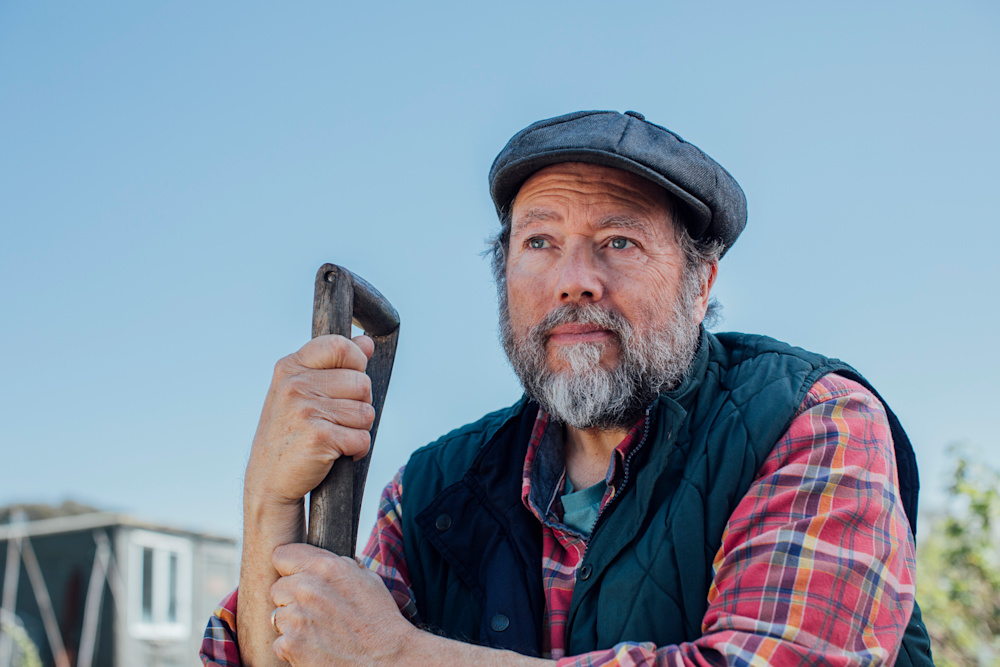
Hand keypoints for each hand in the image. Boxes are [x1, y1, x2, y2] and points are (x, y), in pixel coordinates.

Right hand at [245, 334, 375, 510]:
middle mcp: (295, 385)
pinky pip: (363, 438)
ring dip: (358, 430)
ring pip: (366, 412)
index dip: (355, 362)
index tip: (346, 380)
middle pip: (362, 382)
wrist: (268, 482)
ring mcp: (305, 410)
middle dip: (360, 405)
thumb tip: (365, 342)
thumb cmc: (289, 434)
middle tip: (335, 420)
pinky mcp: (319, 437)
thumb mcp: (302, 392)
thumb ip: (334, 365)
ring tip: (333, 437)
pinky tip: (335, 454)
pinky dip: (357, 451)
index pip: (339, 345)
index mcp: (290, 368)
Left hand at [270, 543, 413, 665]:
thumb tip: (320, 561)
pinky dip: (293, 646)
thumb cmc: (379, 620)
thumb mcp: (366, 579)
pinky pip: (279, 641)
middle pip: (278, 587)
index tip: (295, 575)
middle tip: (315, 610)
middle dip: (292, 598)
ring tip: (319, 630)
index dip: (289, 567)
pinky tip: (315, 646)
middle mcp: (307, 589)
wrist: (386, 659)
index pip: (282, 555)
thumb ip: (338, 565)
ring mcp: (296, 618)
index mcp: (326, 568)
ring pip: (278, 615)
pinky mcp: (290, 645)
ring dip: (292, 622)